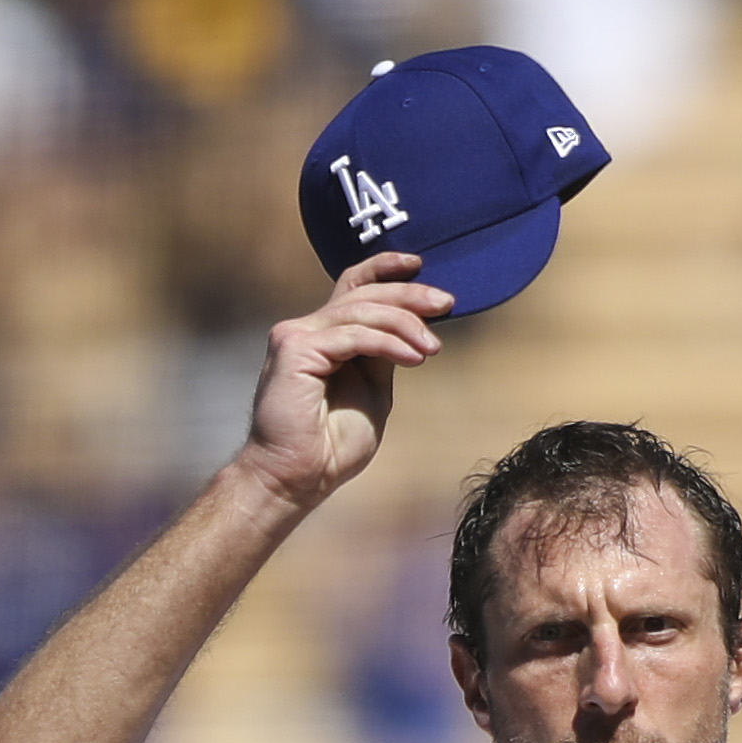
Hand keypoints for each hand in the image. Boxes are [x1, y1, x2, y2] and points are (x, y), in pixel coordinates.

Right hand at [236, 253, 451, 511]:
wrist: (297, 478)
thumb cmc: (331, 445)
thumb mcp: (372, 391)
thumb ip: (383, 356)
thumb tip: (411, 327)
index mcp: (322, 337)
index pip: (352, 286)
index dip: (384, 268)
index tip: (419, 264)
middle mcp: (305, 330)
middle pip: (363, 294)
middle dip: (409, 295)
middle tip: (446, 303)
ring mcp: (296, 336)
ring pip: (362, 312)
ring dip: (405, 325)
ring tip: (432, 347)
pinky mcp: (295, 350)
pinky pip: (354, 336)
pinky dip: (389, 344)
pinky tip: (414, 358)